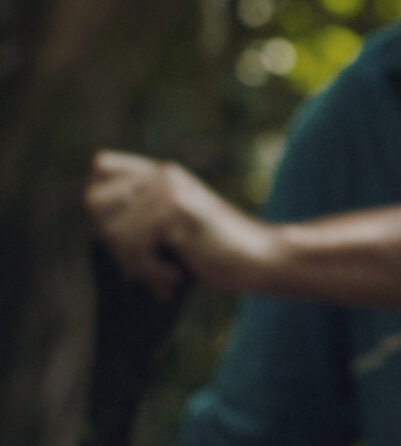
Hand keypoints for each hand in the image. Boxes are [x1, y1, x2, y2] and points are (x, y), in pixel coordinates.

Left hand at [84, 150, 277, 298]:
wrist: (261, 259)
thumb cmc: (216, 254)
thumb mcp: (169, 233)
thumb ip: (136, 219)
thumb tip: (94, 220)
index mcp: (161, 173)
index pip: (100, 168)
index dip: (103, 206)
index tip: (133, 238)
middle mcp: (163, 173)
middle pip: (95, 204)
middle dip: (115, 243)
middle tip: (151, 264)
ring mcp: (169, 188)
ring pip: (113, 232)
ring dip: (138, 265)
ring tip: (170, 275)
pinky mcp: (175, 209)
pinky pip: (135, 248)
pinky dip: (153, 273)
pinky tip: (179, 277)